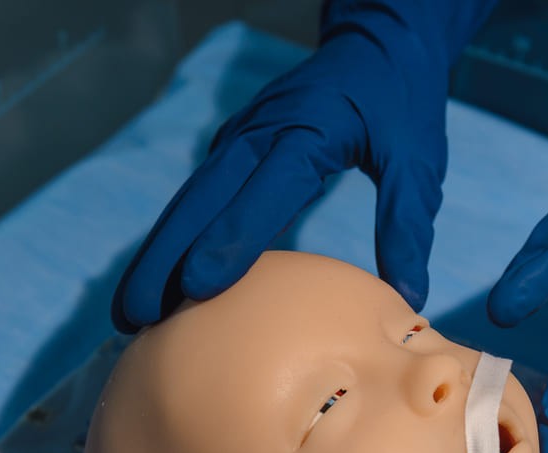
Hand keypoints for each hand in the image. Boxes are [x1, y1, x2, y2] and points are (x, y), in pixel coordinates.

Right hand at [112, 2, 497, 332]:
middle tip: (135, 317)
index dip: (229, 238)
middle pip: (202, 199)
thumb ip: (409, 225)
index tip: (197, 286)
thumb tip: (410, 297)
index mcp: (308, 129)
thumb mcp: (418, 160)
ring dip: (156, 255)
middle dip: (164, 259)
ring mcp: (240, 139)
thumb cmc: (400, 103)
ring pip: (189, 202)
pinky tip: (157, 284)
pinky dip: (172, 240)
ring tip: (129, 313)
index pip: (263, 190)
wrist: (379, 42)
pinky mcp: (234, 150)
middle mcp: (261, 132)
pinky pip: (196, 200)